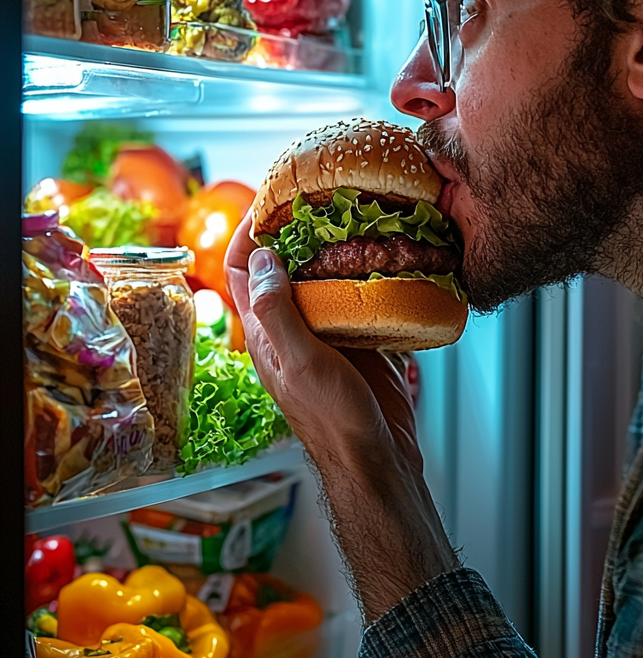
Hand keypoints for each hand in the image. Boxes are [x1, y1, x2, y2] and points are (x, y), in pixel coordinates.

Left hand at [224, 216, 457, 620]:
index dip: (249, 232)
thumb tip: (263, 257)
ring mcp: (327, 335)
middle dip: (296, 229)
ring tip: (355, 214)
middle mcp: (292, 330)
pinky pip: (358, 297)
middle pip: (283, 266)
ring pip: (323, 278)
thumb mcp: (299, 362)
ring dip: (334, 247)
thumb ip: (278, 312)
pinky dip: (368, 273)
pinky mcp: (361, 341)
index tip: (269, 199)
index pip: (243, 270)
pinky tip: (386, 255)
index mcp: (266, 334)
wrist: (379, 461)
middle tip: (319, 196)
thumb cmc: (334, 423)